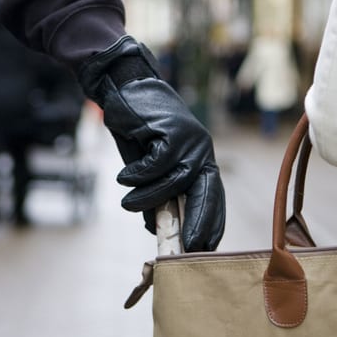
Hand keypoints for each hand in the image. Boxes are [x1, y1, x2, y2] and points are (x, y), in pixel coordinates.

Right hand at [78, 36, 224, 251]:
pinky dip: (138, 175)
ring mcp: (191, 140)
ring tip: (127, 203)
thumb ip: (156, 193)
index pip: (212, 197)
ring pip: (176, 181)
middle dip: (199, 222)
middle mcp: (202, 150)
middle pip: (207, 193)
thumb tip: (154, 226)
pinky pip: (158, 164)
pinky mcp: (174, 130)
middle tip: (189, 246)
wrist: (125, 90)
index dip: (210, 222)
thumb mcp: (147, 169)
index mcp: (200, 160)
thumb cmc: (137, 132)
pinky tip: (124, 176)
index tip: (206, 247)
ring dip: (149, 197)